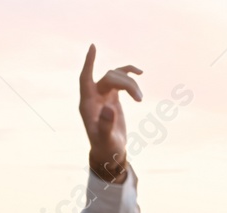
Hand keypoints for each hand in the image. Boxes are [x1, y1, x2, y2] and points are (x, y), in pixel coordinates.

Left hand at [79, 45, 142, 182]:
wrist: (110, 151)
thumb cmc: (106, 147)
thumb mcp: (106, 139)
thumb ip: (106, 124)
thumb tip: (109, 108)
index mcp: (88, 104)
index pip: (85, 78)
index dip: (89, 63)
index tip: (93, 47)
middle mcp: (94, 96)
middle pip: (109, 78)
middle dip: (125, 84)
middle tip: (139, 98)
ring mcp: (103, 94)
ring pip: (116, 78)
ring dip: (130, 84)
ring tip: (140, 98)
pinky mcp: (113, 96)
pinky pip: (120, 80)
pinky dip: (129, 75)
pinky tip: (139, 73)